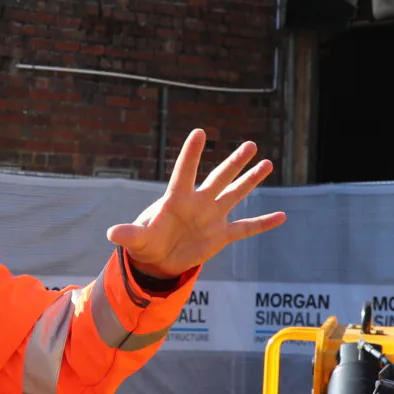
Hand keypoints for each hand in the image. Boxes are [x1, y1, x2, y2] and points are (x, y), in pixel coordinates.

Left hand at [105, 132, 284, 280]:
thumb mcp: (136, 240)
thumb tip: (112, 233)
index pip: (184, 172)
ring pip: (235, 194)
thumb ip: (129, 234)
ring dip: (250, 181)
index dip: (191, 154)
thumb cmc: (145, 243)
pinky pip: (245, 228)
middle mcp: (198, 203)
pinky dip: (262, 224)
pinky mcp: (221, 236)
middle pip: (218, 178)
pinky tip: (281, 216)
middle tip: (250, 144)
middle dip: (234, 162)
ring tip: (267, 163)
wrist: (158, 260)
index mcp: (176, 199)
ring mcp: (212, 217)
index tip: (199, 132)